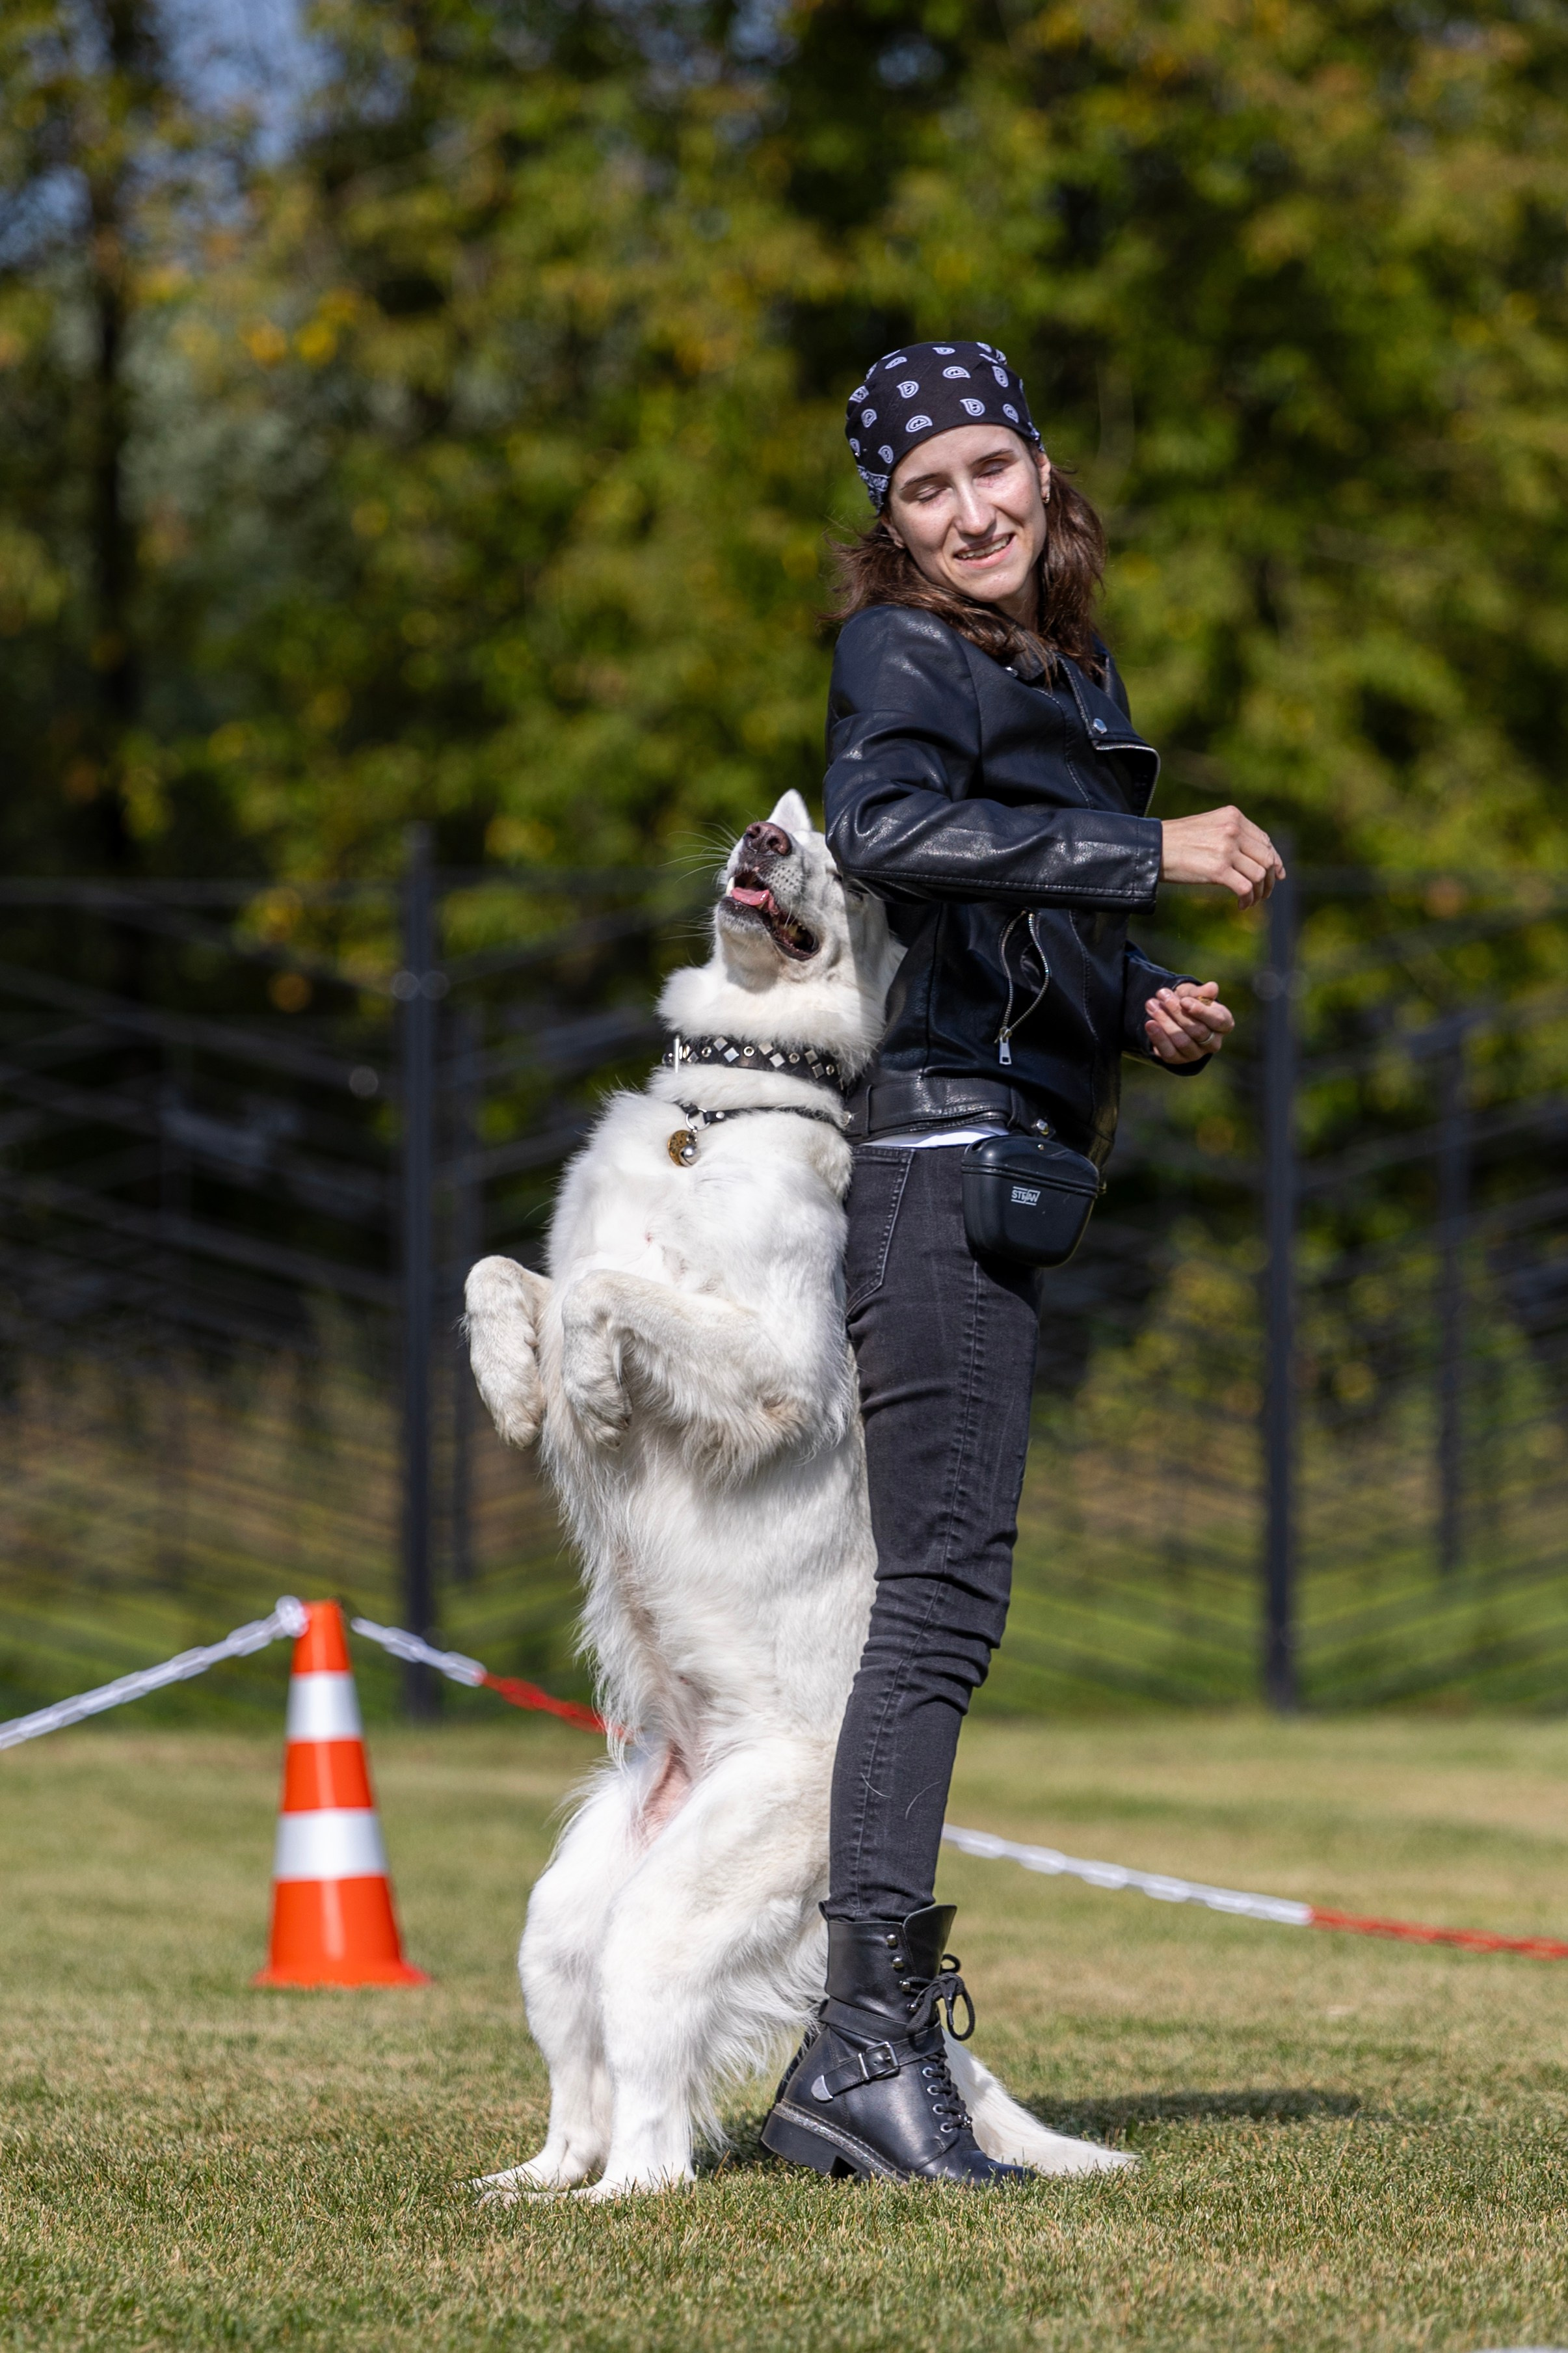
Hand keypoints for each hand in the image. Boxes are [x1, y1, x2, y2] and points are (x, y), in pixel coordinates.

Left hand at [1145, 980, 1232, 1064]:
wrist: (1173, 1015)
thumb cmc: (1189, 1002)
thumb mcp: (1195, 994)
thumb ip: (1202, 992)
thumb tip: (1212, 987)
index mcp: (1224, 1024)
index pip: (1217, 1021)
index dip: (1201, 1011)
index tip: (1184, 1001)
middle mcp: (1213, 1042)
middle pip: (1197, 1030)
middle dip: (1177, 1012)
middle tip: (1162, 995)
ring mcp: (1196, 1053)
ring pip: (1182, 1041)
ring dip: (1165, 1022)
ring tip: (1152, 1005)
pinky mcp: (1178, 1060)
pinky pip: (1169, 1052)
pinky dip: (1158, 1037)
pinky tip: (1150, 1023)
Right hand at [1160, 807, 1284, 907]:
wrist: (1153, 848)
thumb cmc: (1176, 840)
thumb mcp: (1208, 826)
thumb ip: (1230, 834)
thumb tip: (1253, 857)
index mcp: (1233, 816)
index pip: (1264, 840)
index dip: (1275, 859)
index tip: (1277, 874)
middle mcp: (1233, 830)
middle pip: (1266, 858)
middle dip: (1269, 879)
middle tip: (1264, 893)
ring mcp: (1227, 849)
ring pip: (1259, 874)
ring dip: (1260, 891)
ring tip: (1252, 900)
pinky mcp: (1218, 870)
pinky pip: (1245, 887)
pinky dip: (1248, 899)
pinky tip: (1242, 905)